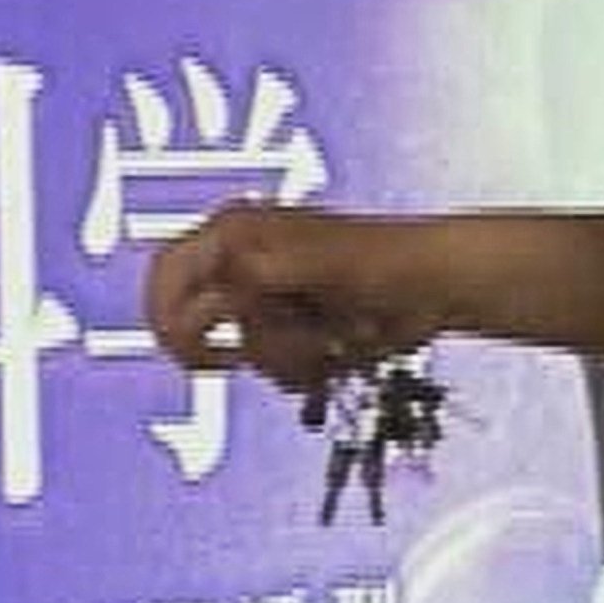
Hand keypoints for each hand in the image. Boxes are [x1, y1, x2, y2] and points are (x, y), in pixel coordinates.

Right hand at [148, 203, 446, 396]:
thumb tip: (216, 293)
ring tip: (330, 341)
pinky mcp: (296, 331)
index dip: (172, 317)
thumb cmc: (383, 259)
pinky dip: (302, 371)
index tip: (202, 352)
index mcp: (235, 231)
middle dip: (241, 341)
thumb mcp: (311, 262)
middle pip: (199, 321)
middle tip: (250, 363)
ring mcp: (271, 300)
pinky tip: (335, 354)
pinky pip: (273, 368)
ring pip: (242, 352)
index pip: (168, 277)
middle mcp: (244, 263)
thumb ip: (254, 274)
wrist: (435, 286)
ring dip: (284, 357)